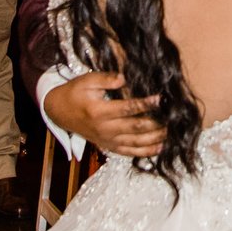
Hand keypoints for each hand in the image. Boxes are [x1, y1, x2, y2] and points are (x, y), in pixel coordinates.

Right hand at [44, 70, 164, 158]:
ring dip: (154, 139)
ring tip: (171, 132)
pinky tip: (159, 148)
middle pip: (135, 128)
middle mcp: (104, 128)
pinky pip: (128, 152)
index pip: (128, 108)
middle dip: (156, 123)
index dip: (146, 104)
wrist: (59, 111)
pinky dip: (145, 152)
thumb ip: (106, 79)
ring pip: (135, 143)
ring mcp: (106, 140)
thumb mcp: (87, 80)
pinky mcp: (107, 146)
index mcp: (99, 111)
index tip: (161, 98)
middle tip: (173, 117)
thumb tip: (124, 78)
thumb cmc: (75, 93)